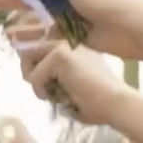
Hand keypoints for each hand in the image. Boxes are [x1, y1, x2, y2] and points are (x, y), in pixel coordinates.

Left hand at [10, 31, 130, 127]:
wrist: (114, 103)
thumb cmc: (99, 102)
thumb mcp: (73, 85)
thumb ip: (56, 77)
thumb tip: (35, 80)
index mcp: (74, 44)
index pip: (41, 44)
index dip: (35, 63)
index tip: (38, 81)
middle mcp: (68, 38)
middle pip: (30, 47)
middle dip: (30, 70)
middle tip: (44, 90)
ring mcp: (64, 44)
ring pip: (28, 56)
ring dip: (32, 78)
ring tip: (48, 94)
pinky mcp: (60, 55)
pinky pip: (34, 74)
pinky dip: (39, 90)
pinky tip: (55, 98)